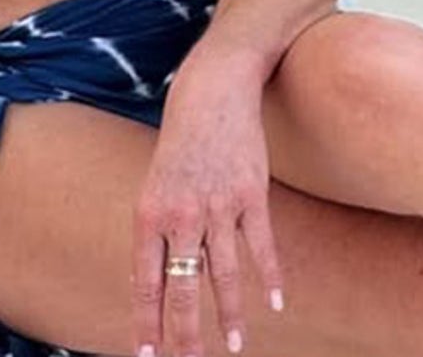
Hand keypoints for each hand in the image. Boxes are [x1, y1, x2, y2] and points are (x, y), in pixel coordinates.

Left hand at [132, 44, 283, 356]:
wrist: (212, 91)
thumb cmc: (179, 143)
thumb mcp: (155, 187)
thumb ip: (159, 234)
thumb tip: (162, 282)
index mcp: (149, 215)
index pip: (146, 282)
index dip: (147, 321)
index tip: (148, 354)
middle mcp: (182, 215)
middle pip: (183, 286)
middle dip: (185, 332)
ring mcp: (219, 206)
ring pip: (225, 273)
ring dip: (229, 315)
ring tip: (234, 347)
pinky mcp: (252, 194)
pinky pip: (261, 245)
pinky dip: (270, 276)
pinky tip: (276, 303)